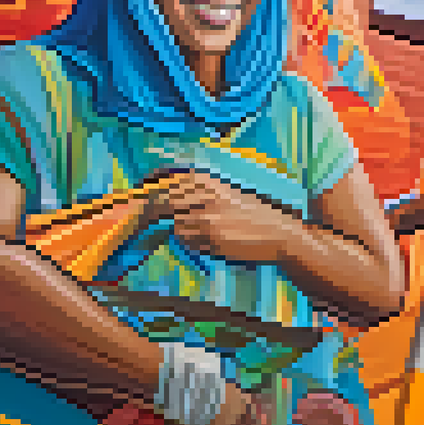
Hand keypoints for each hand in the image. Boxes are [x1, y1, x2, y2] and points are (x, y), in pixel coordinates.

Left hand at [150, 169, 299, 264]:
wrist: (280, 233)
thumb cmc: (256, 214)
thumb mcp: (230, 194)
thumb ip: (203, 193)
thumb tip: (170, 195)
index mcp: (211, 182)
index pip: (170, 180)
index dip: (152, 184)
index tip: (142, 188)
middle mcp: (206, 197)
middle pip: (165, 203)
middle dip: (154, 211)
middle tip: (151, 218)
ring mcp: (208, 218)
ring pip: (176, 225)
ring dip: (182, 231)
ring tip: (201, 233)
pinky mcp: (212, 238)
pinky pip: (189, 242)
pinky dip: (193, 243)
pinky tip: (210, 242)